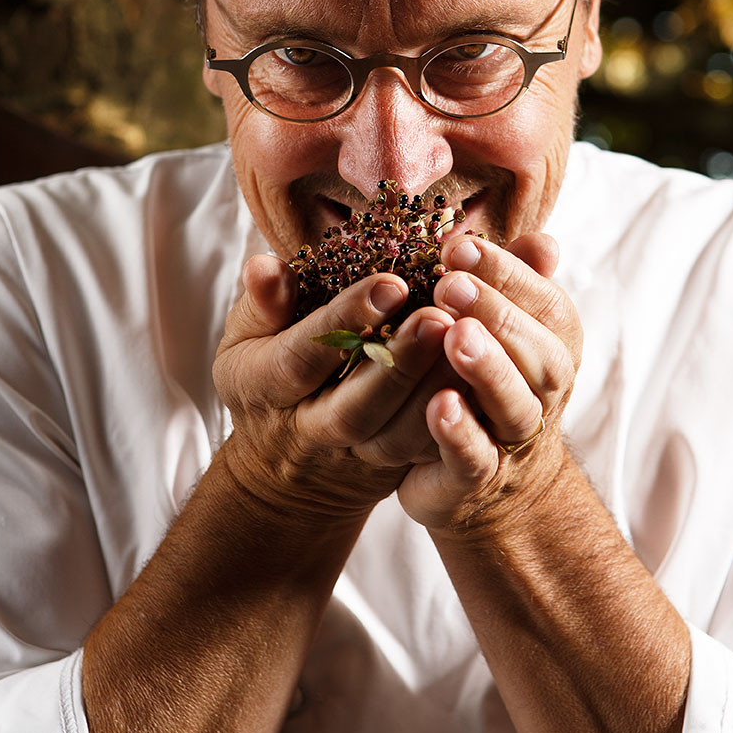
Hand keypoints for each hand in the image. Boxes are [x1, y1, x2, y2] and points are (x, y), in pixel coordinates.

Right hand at [212, 254, 455, 519]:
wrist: (284, 467)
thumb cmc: (266, 374)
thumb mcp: (246, 337)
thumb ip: (262, 301)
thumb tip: (264, 263)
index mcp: (264, 388)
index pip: (302, 358)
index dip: (345, 320)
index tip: (392, 283)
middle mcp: (309, 430)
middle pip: (356, 409)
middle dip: (400, 365)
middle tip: (441, 317)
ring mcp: (353, 456)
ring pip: (398, 437)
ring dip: (436, 391)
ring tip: (469, 339)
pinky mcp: (391, 469)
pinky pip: (425, 453)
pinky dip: (459, 420)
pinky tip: (485, 374)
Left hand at [396, 232, 582, 532]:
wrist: (484, 485)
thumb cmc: (487, 385)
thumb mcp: (504, 332)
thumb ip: (518, 285)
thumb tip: (543, 240)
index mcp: (553, 349)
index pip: (549, 307)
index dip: (509, 275)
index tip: (458, 247)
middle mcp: (544, 395)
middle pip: (541, 356)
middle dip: (498, 315)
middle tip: (448, 284)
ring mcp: (513, 441)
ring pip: (515, 407)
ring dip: (488, 369)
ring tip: (454, 336)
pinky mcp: (476, 478)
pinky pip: (475, 457)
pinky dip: (460, 432)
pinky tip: (437, 405)